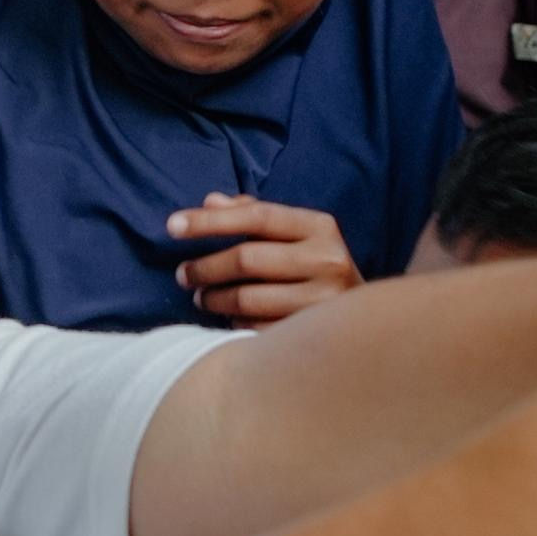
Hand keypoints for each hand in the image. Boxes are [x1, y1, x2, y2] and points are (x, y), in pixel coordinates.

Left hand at [170, 195, 365, 326]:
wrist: (365, 318)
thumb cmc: (314, 266)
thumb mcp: (293, 233)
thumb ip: (251, 214)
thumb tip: (210, 200)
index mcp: (320, 227)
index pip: (256, 216)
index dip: (209, 221)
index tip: (171, 227)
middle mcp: (329, 260)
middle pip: (247, 259)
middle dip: (205, 268)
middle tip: (183, 276)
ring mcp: (325, 301)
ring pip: (248, 299)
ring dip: (214, 299)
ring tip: (201, 298)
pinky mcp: (315, 335)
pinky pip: (257, 329)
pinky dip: (236, 322)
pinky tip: (231, 318)